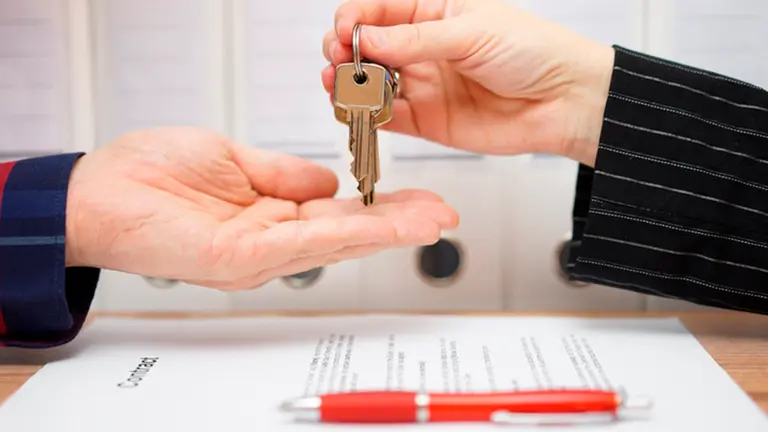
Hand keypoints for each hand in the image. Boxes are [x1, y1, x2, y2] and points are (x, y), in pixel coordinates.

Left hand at [65, 127, 457, 289]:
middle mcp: (269, 244)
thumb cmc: (150, 175)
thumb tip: (326, 181)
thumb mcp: (232, 159)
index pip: (338, 215)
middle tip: (444, 215)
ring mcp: (259, 256)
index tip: (419, 199)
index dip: (381, 208)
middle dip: (400, 224)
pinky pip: (307, 245)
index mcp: (269, 218)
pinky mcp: (243, 258)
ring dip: (388, 231)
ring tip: (432, 220)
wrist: (96, 191)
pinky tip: (385, 225)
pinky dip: (351, 233)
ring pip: (337, 244)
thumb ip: (282, 175)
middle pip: (348, 235)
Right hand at [322, 0, 614, 165]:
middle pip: (367, 47)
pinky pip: (387, 117)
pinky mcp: (426, 120)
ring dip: (348, 84)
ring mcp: (422, 84)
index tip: (343, 31)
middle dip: (344, 51)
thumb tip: (366, 39)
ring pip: (370, 83)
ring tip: (338, 86)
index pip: (378, 8)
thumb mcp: (471, 32)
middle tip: (337, 60)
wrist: (564, 101)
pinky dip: (368, 115)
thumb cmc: (532, 51)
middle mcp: (422, 47)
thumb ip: (415, 39)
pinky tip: (358, 110)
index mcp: (433, 11)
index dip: (354, 18)